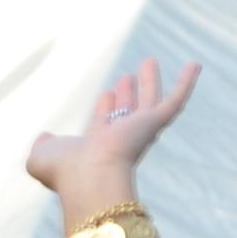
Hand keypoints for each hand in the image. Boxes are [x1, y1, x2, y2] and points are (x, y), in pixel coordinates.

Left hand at [25, 57, 200, 215]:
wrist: (91, 176)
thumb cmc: (65, 171)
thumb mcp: (42, 157)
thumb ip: (42, 146)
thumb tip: (44, 138)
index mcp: (98, 148)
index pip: (105, 125)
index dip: (106, 110)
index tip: (108, 94)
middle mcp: (121, 140)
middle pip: (127, 114)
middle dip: (127, 97)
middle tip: (127, 78)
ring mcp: (140, 131)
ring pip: (149, 102)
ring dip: (149, 83)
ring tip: (149, 62)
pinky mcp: (155, 123)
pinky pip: (176, 99)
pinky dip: (187, 82)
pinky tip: (194, 64)